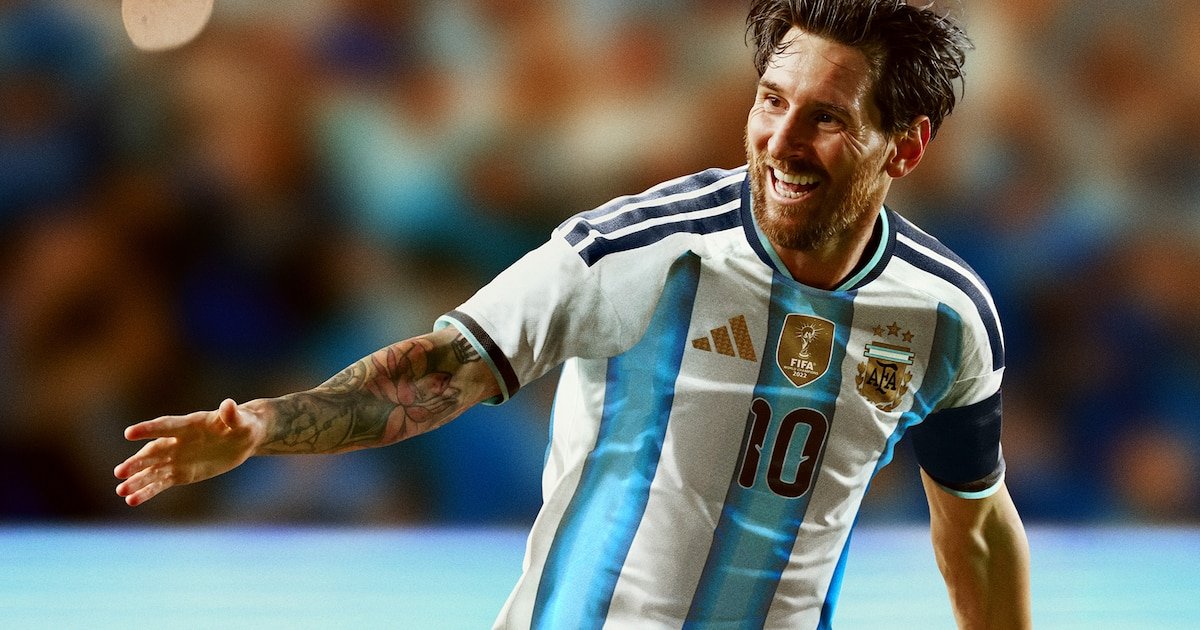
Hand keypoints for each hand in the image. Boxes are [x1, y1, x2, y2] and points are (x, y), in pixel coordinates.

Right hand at [114, 398, 264, 505]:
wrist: (244, 438)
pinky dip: (147, 491)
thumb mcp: (241, 420)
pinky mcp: (181, 473)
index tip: (129, 433)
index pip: (165, 426)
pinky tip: (132, 500)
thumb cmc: (243, 424)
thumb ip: (232, 415)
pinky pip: (161, 483)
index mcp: (189, 424)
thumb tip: (229, 404)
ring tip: (121, 491)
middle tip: (119, 472)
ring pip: (153, 470)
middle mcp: (177, 441)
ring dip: (137, 480)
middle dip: (137, 461)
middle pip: (153, 452)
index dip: (149, 429)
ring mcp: (177, 458)